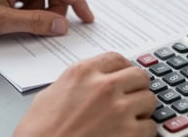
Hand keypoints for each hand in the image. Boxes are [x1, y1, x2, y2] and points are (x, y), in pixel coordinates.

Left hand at [0, 0, 93, 37]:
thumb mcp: (3, 22)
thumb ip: (37, 23)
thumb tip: (62, 26)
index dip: (77, 1)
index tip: (86, 17)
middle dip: (59, 5)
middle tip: (54, 24)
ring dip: (43, 6)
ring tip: (27, 19)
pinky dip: (32, 3)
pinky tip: (19, 13)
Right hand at [14, 52, 156, 136]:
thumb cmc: (38, 133)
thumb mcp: (50, 95)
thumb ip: (77, 83)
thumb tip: (91, 81)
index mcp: (84, 73)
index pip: (118, 59)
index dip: (124, 68)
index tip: (125, 76)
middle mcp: (104, 87)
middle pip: (139, 75)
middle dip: (137, 86)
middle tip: (132, 96)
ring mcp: (118, 109)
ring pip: (149, 99)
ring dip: (142, 108)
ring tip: (131, 117)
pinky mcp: (128, 133)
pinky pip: (150, 126)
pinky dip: (143, 131)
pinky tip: (131, 134)